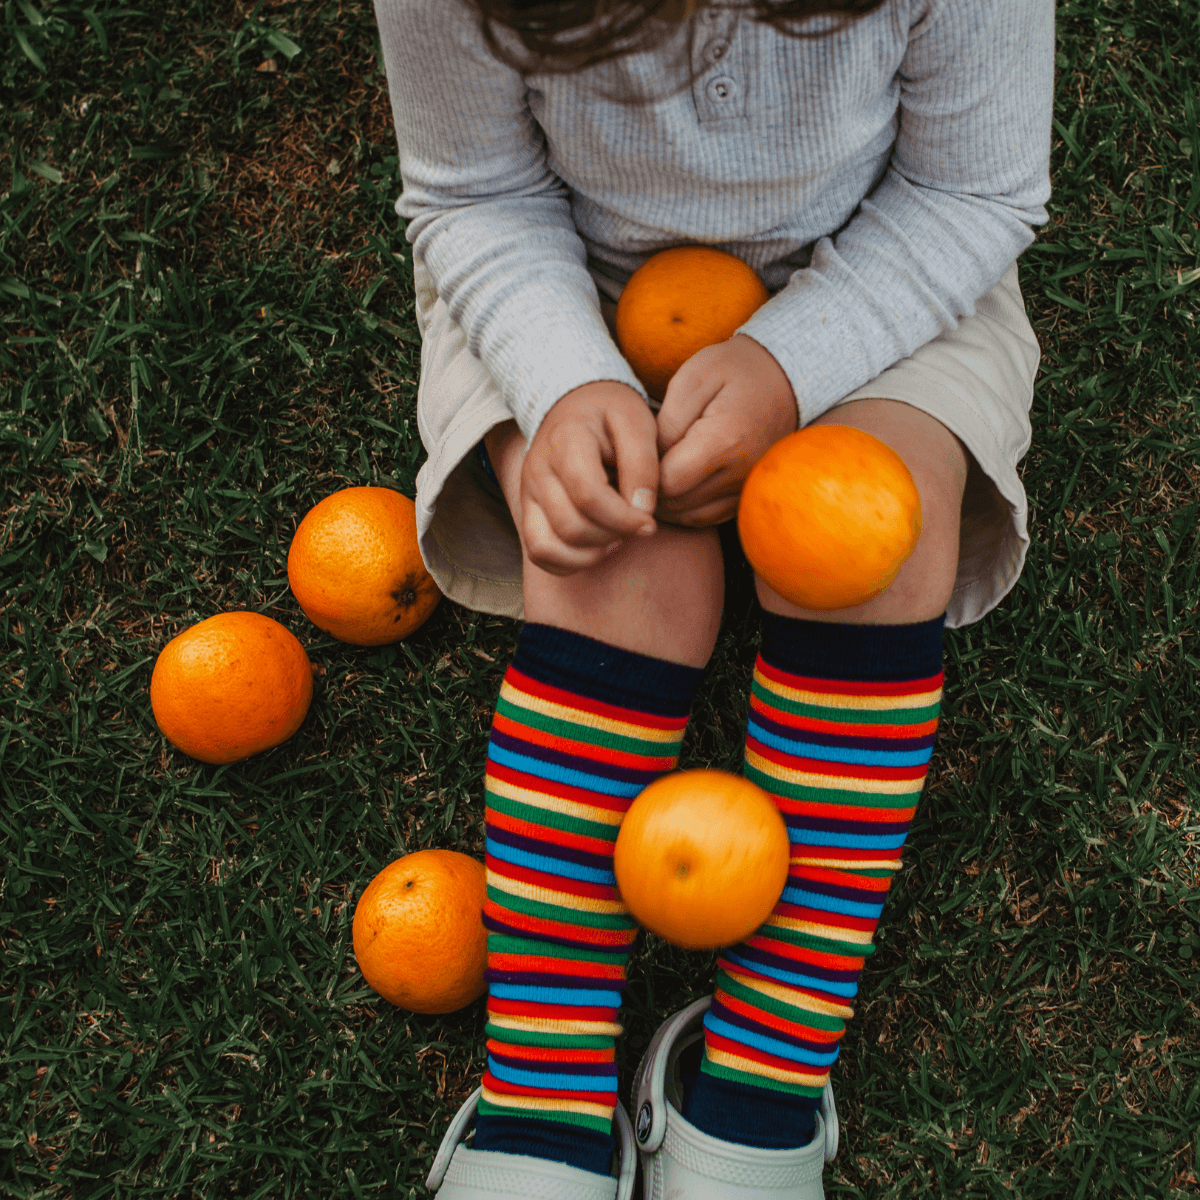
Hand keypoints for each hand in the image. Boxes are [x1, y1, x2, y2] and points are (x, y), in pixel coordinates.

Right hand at [519, 381, 659, 574]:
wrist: (576, 403)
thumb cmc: (612, 413)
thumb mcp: (638, 422)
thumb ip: (643, 465)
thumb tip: (642, 512)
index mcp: (565, 440)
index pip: (589, 496)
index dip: (623, 519)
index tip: (649, 522)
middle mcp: (537, 469)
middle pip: (570, 527)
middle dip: (612, 536)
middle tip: (636, 526)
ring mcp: (527, 492)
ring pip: (548, 546)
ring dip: (590, 554)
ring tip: (618, 539)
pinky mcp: (527, 509)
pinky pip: (538, 553)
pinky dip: (568, 563)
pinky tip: (598, 548)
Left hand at [655, 335, 797, 526]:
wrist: (782, 378)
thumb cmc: (734, 371)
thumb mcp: (693, 378)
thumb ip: (666, 422)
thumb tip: (649, 460)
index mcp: (725, 441)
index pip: (668, 481)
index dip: (644, 472)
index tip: (636, 452)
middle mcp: (740, 473)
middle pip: (676, 504)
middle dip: (650, 489)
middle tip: (636, 463)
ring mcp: (746, 488)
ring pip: (689, 516)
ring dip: (664, 502)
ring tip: (651, 472)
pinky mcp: (746, 495)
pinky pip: (706, 517)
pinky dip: (684, 507)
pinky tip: (672, 484)